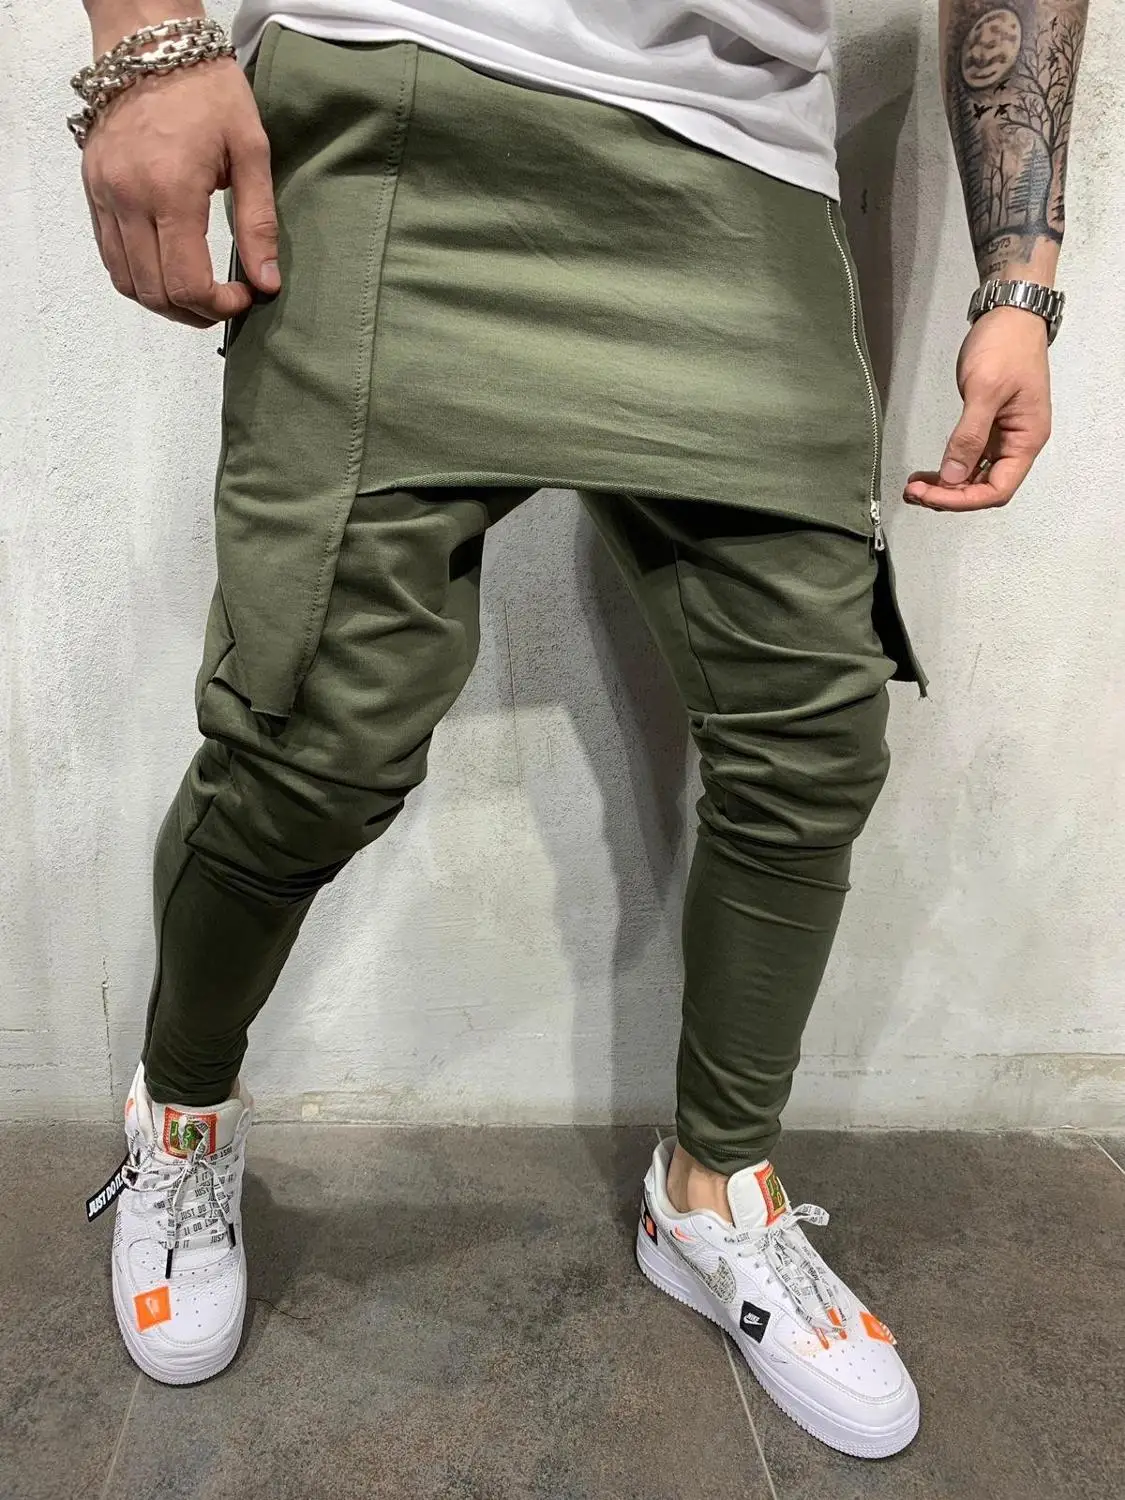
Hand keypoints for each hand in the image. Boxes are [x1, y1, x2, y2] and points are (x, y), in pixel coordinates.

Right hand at [81, 57, 278, 327]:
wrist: (152, 43)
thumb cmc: (207, 90)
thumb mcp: (250, 152)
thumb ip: (257, 223)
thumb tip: (267, 281)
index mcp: (170, 191)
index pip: (186, 283)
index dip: (219, 307)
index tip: (244, 296)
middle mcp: (128, 198)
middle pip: (154, 292)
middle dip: (195, 312)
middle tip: (225, 302)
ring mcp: (105, 194)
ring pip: (126, 281)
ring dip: (164, 301)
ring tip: (198, 294)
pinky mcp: (93, 189)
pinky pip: (109, 254)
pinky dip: (139, 276)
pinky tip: (168, 269)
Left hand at [903, 307, 1052, 511]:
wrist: (1010, 314)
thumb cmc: (1007, 344)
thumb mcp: (985, 389)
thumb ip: (969, 436)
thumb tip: (953, 476)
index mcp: (1027, 439)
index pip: (997, 489)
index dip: (963, 499)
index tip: (932, 494)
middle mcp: (1018, 443)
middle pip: (984, 488)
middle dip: (949, 495)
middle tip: (915, 492)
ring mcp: (1003, 436)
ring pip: (974, 476)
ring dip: (945, 485)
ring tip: (915, 487)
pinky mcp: (988, 426)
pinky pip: (968, 458)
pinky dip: (948, 468)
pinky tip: (927, 472)